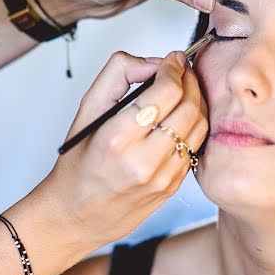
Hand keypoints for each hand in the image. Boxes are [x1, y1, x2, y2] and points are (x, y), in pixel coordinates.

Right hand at [41, 50, 208, 247]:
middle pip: (188, 106)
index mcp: (116, 138)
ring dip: (197, 101)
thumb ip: (116, 76)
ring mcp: (161, 177)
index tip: (173, 59)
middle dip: (190, 80)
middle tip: (182, 69)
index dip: (174, 68)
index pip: (165, 91)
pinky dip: (194, 125)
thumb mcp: (85, 112)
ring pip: (199, 127)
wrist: (75, 216)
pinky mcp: (172, 187)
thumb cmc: (77, 166)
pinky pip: (196, 148)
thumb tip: (151, 62)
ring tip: (185, 89)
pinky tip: (182, 116)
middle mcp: (142, 160)